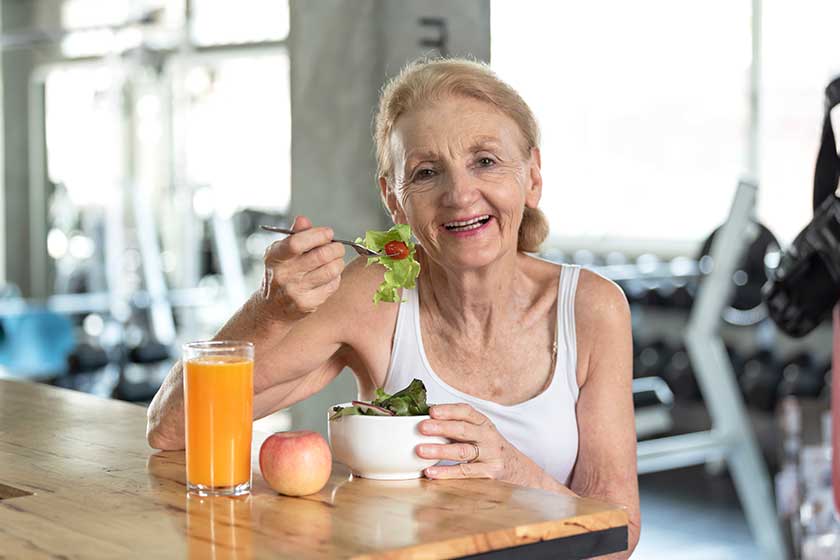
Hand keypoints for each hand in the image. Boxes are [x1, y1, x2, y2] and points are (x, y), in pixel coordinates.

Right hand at [260, 215, 345, 320]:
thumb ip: (295, 235)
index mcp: (275, 257)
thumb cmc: (281, 273)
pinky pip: (332, 285)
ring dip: (339, 262)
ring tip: (336, 260)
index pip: (296, 243)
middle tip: (338, 247)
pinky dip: (336, 277)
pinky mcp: (307, 304)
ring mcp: (295, 291)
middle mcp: (283, 274)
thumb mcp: (281, 252)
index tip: (328, 233)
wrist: (271, 307)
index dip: (317, 235)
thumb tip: (303, 220)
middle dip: (336, 248)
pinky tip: (330, 275)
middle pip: (320, 256)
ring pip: (330, 271)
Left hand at [416, 404, 534, 485]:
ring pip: (463, 451)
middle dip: (442, 427)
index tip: (432, 411)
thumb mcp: (479, 433)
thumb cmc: (490, 449)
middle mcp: (488, 437)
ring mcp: (490, 455)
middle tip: (422, 427)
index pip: (466, 412)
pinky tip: (431, 472)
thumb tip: (425, 421)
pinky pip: (465, 472)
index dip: (449, 410)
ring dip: (440, 450)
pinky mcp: (489, 474)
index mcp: (483, 423)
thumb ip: (457, 427)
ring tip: (421, 450)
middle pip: (464, 430)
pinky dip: (446, 472)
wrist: (519, 470)